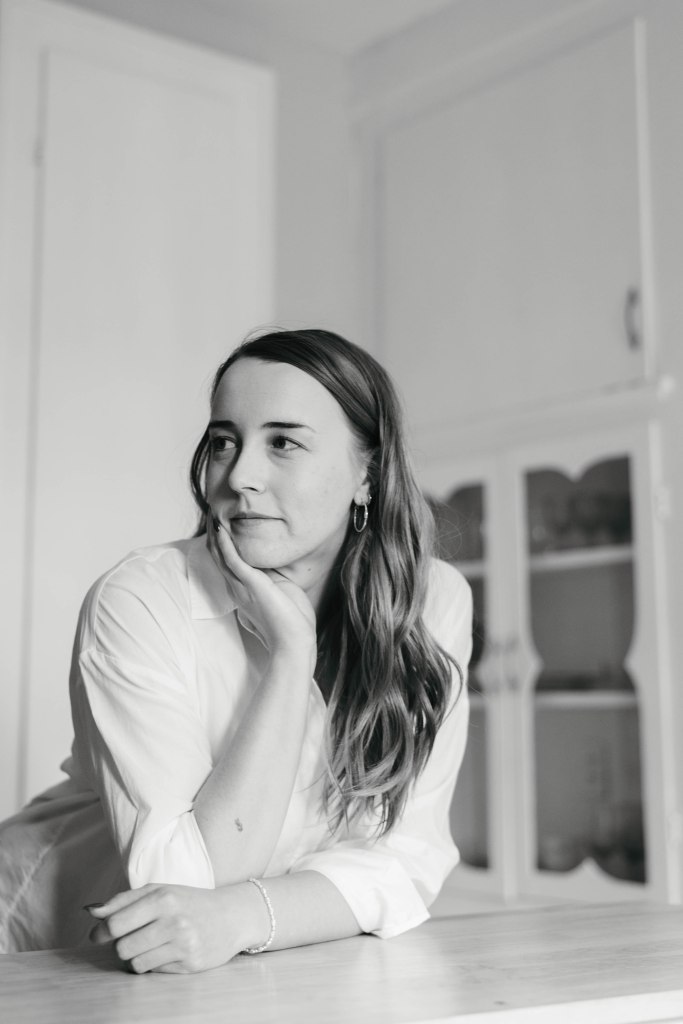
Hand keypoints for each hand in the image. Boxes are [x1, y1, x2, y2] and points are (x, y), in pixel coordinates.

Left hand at [87, 883, 256, 973]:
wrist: (231, 915)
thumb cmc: (188, 901)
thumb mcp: (158, 891)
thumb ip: (122, 901)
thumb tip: (89, 911)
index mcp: (162, 898)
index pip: (115, 923)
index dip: (100, 932)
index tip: (97, 935)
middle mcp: (173, 920)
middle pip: (122, 948)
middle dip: (120, 947)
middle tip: (130, 939)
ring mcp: (183, 944)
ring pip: (136, 964)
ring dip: (136, 958)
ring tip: (149, 946)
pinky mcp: (190, 964)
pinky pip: (154, 972)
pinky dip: (154, 964)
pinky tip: (166, 952)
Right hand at [207, 516, 315, 665]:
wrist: (295, 642)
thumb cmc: (293, 622)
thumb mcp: (282, 592)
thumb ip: (275, 579)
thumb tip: (277, 567)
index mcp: (244, 592)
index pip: (227, 564)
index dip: (223, 545)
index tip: (222, 526)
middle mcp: (238, 589)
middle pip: (219, 557)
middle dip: (215, 536)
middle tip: (213, 513)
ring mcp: (242, 587)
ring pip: (221, 557)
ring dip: (216, 535)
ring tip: (214, 515)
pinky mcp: (251, 585)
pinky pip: (233, 560)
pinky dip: (226, 544)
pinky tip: (222, 530)